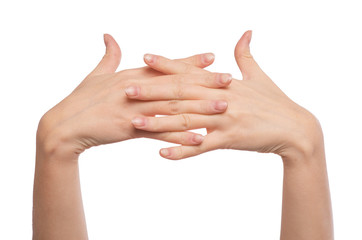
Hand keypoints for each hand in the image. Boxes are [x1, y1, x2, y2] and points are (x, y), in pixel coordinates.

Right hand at [36, 34, 232, 159]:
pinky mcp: (130, 128)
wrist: (65, 125)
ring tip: (223, 108)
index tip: (212, 57)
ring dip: (199, 108)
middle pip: (176, 84)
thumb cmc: (82, 99)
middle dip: (204, 82)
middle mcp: (137, 89)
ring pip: (173, 107)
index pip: (167, 66)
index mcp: (133, 74)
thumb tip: (109, 36)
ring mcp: (135, 109)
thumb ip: (109, 55)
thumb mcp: (97, 74)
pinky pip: (160, 133)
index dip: (190, 61)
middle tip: (229, 81)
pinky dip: (180, 136)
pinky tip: (199, 139)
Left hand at [129, 31, 323, 160]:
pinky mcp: (230, 140)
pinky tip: (162, 154)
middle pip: (182, 93)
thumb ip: (245, 53)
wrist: (295, 128)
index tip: (145, 58)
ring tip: (135, 122)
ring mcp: (224, 120)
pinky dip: (182, 151)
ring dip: (159, 122)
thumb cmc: (275, 100)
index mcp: (224, 82)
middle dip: (153, 91)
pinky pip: (201, 147)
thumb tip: (246, 31)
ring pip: (187, 120)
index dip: (168, 64)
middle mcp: (221, 98)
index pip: (190, 71)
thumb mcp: (258, 75)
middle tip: (126, 90)